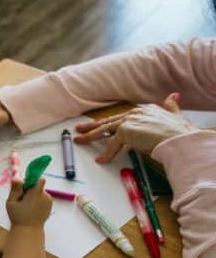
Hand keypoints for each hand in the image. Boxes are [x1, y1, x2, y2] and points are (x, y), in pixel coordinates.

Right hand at [6, 179, 51, 227]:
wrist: (29, 231)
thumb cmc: (18, 217)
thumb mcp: (11, 202)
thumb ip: (15, 189)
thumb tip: (17, 178)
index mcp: (36, 194)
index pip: (39, 180)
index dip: (31, 181)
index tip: (24, 187)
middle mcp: (45, 196)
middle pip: (38, 186)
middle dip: (30, 189)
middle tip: (22, 199)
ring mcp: (49, 201)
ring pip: (40, 192)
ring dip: (34, 195)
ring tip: (27, 206)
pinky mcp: (50, 205)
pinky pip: (43, 198)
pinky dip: (38, 201)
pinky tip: (32, 209)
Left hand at [74, 93, 199, 162]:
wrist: (178, 138)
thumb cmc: (179, 132)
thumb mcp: (175, 115)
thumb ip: (171, 106)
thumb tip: (173, 97)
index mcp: (143, 110)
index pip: (120, 117)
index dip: (108, 122)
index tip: (99, 125)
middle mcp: (134, 113)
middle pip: (108, 121)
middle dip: (92, 126)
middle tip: (80, 128)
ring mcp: (128, 121)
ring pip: (104, 130)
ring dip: (90, 136)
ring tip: (79, 140)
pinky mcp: (125, 131)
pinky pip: (111, 145)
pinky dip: (106, 154)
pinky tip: (100, 160)